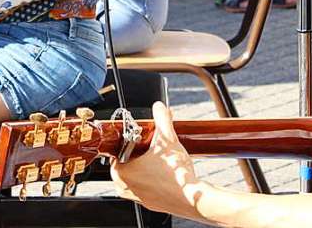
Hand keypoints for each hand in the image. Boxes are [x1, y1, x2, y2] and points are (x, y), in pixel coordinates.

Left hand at [111, 102, 205, 219]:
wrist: (194, 199)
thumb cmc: (176, 176)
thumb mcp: (167, 140)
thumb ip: (162, 119)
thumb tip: (159, 108)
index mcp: (120, 173)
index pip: (117, 151)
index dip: (130, 142)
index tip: (141, 138)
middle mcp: (124, 188)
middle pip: (127, 162)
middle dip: (139, 153)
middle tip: (152, 147)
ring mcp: (137, 198)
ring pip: (138, 174)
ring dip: (147, 165)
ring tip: (160, 158)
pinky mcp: (150, 204)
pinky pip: (148, 186)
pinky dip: (155, 178)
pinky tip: (166, 172)